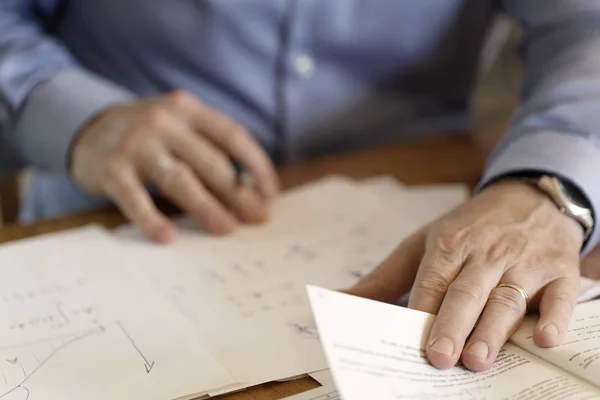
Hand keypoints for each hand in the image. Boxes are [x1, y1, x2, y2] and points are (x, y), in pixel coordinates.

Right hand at [70, 91, 278, 241]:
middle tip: (257, 218)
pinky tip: (168, 237)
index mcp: (189, 110)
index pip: (233, 136)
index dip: (256, 165)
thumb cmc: (152, 137)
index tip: (270, 193)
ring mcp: (136, 143)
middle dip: (239, 193)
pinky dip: (151, 219)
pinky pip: (135, 198)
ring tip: (227, 229)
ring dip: (208, 207)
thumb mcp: (182, 130)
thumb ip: (211, 152)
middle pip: (211, 162)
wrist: (89, 128)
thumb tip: (252, 194)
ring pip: (180, 180)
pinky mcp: (111, 168)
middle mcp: (165, 121)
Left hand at [346, 180, 583, 371]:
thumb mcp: (423, 243)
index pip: (433, 281)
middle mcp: (487, 253)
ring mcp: (525, 262)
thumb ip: (384, 277)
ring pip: (507, 298)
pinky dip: (556, 317)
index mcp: (450, 244)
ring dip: (493, 329)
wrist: (529, 196)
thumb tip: (338, 299)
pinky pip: (561, 296)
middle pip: (467, 292)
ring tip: (476, 359)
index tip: (410, 342)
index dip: (422, 311)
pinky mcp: (560, 271)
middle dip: (452, 325)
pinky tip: (546, 338)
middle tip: (440, 358)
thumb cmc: (469, 229)